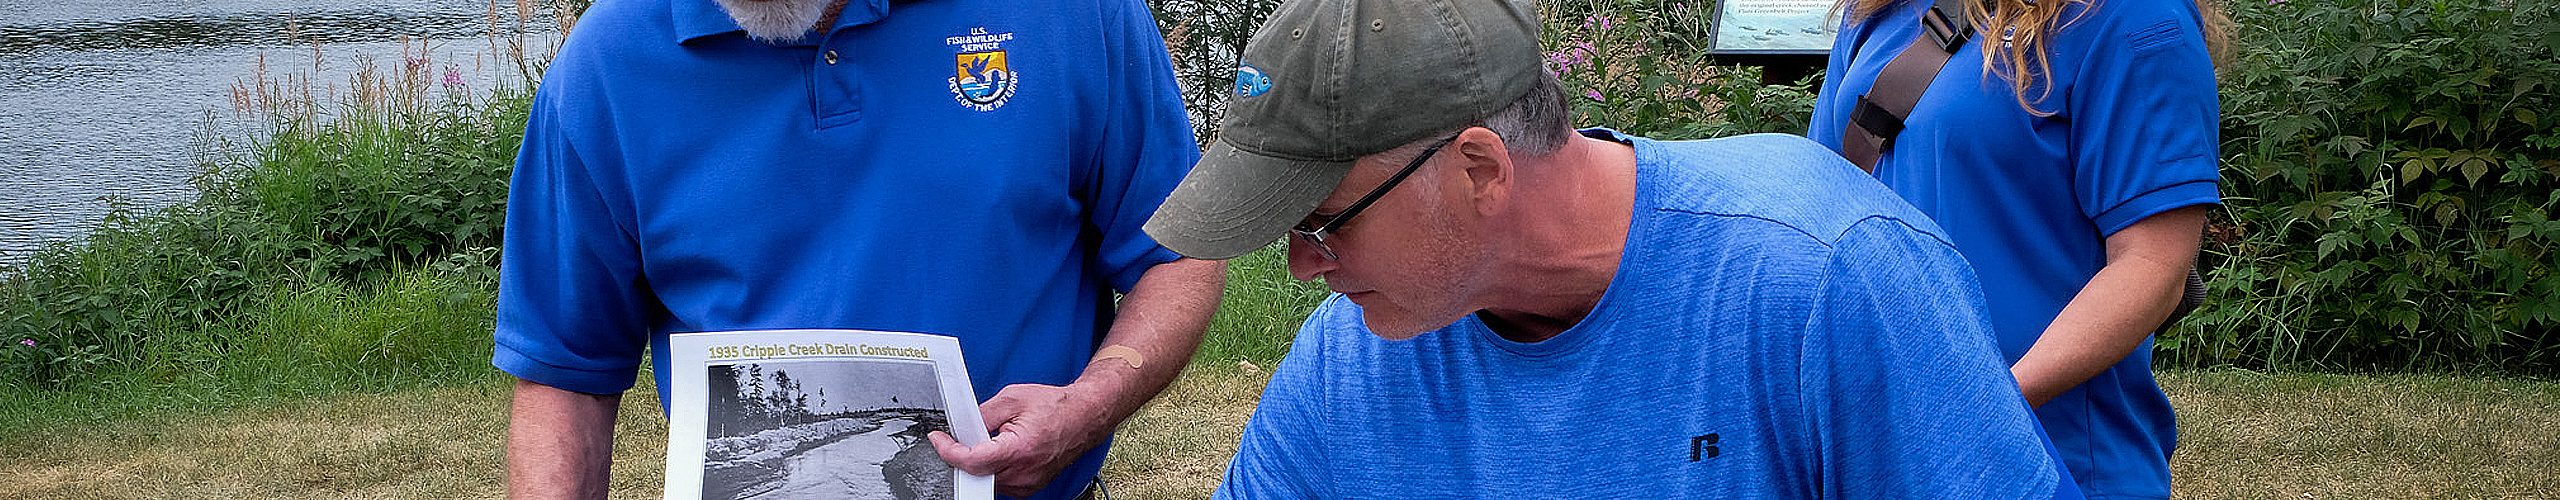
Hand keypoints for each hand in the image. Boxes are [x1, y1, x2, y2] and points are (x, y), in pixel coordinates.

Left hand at [928, 383, 1112, 497]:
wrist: (1084, 417)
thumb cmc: (1055, 407)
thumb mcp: (1012, 398)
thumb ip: (982, 413)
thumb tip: (961, 426)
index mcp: (1020, 449)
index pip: (973, 460)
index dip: (950, 451)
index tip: (939, 440)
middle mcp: (1024, 473)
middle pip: (977, 472)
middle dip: (965, 454)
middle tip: (966, 435)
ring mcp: (1028, 483)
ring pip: (987, 479)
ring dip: (981, 461)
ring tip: (996, 438)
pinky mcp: (1029, 487)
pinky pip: (1000, 481)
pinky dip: (994, 467)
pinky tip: (1003, 449)